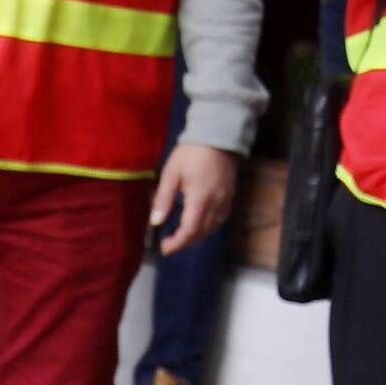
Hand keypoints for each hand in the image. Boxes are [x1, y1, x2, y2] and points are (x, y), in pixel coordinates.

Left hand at [151, 140, 238, 256]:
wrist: (218, 137)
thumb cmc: (191, 153)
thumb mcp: (172, 173)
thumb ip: (163, 199)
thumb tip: (155, 221)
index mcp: (199, 200)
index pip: (189, 231)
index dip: (176, 243)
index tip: (164, 248)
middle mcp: (215, 205)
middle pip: (201, 233)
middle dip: (184, 242)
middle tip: (169, 243)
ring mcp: (225, 201)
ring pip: (212, 228)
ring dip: (196, 236)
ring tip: (181, 235)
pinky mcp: (230, 196)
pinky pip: (219, 220)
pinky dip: (207, 227)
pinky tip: (198, 223)